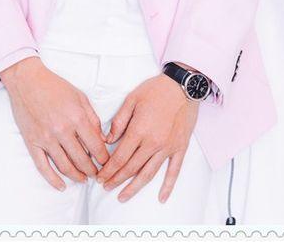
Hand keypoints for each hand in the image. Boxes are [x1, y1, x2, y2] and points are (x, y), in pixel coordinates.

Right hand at [0, 56, 110, 190]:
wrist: (28, 81)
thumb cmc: (55, 86)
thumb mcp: (80, 96)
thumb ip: (92, 118)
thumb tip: (101, 138)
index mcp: (77, 118)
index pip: (95, 146)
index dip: (103, 158)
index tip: (107, 163)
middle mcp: (62, 130)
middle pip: (82, 160)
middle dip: (92, 170)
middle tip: (97, 174)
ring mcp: (46, 138)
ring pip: (65, 166)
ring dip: (77, 176)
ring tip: (84, 179)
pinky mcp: (32, 142)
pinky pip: (43, 167)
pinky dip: (53, 180)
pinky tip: (61, 186)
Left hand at [95, 73, 198, 202]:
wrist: (183, 85)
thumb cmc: (156, 90)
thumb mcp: (132, 99)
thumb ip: (118, 121)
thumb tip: (107, 139)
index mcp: (139, 130)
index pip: (119, 157)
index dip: (108, 169)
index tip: (100, 177)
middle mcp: (152, 143)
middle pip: (131, 168)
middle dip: (116, 180)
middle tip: (106, 187)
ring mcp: (167, 147)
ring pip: (148, 174)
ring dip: (134, 187)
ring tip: (123, 196)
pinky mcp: (180, 148)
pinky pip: (174, 171)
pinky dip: (168, 186)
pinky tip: (161, 197)